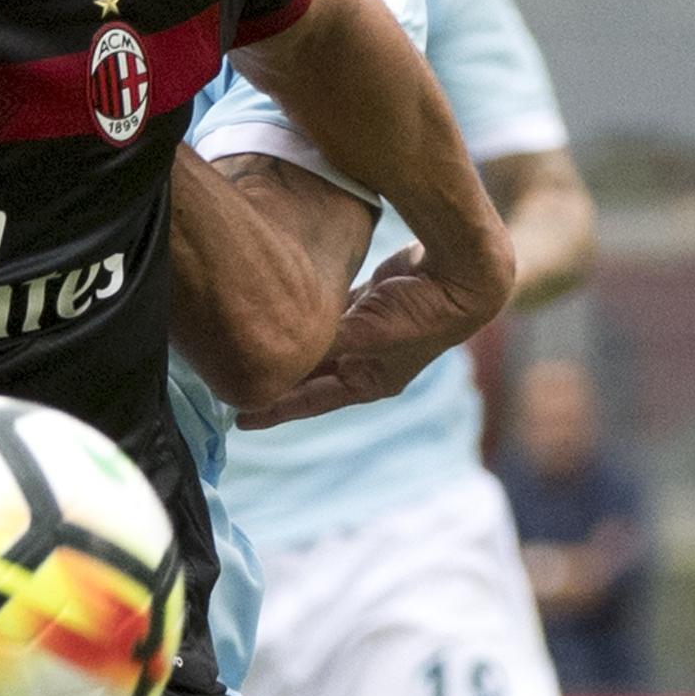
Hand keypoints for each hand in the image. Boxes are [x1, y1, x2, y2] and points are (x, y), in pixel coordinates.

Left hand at [243, 248, 503, 426]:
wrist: (462, 277)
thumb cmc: (417, 312)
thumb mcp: (361, 333)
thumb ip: (317, 341)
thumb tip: (275, 349)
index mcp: (369, 382)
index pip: (310, 401)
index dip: (274, 408)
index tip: (238, 418)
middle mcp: (369, 363)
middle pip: (310, 377)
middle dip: (277, 379)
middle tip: (233, 384)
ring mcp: (371, 334)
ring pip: (318, 346)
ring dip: (291, 348)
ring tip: (250, 351)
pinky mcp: (371, 303)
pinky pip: (330, 315)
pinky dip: (308, 317)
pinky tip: (281, 313)